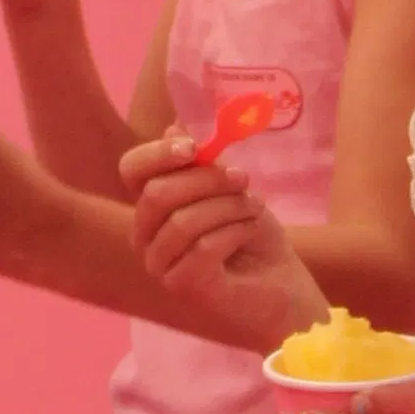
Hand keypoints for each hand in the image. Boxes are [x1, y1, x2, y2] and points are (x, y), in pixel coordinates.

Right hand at [123, 133, 326, 351]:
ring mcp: (160, 266)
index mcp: (151, 207)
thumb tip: (174, 126)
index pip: (132, 170)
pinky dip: (235, 231)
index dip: (157, 153)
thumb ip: (203, 163)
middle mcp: (146, 237)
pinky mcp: (183, 287)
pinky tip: (251, 231)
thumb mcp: (231, 189)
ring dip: (229, 207)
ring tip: (255, 208)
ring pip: (183, 220)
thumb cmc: (252, 236)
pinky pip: (203, 247)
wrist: (282, 287)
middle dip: (207, 179)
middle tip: (243, 178)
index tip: (193, 146)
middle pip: (157, 193)